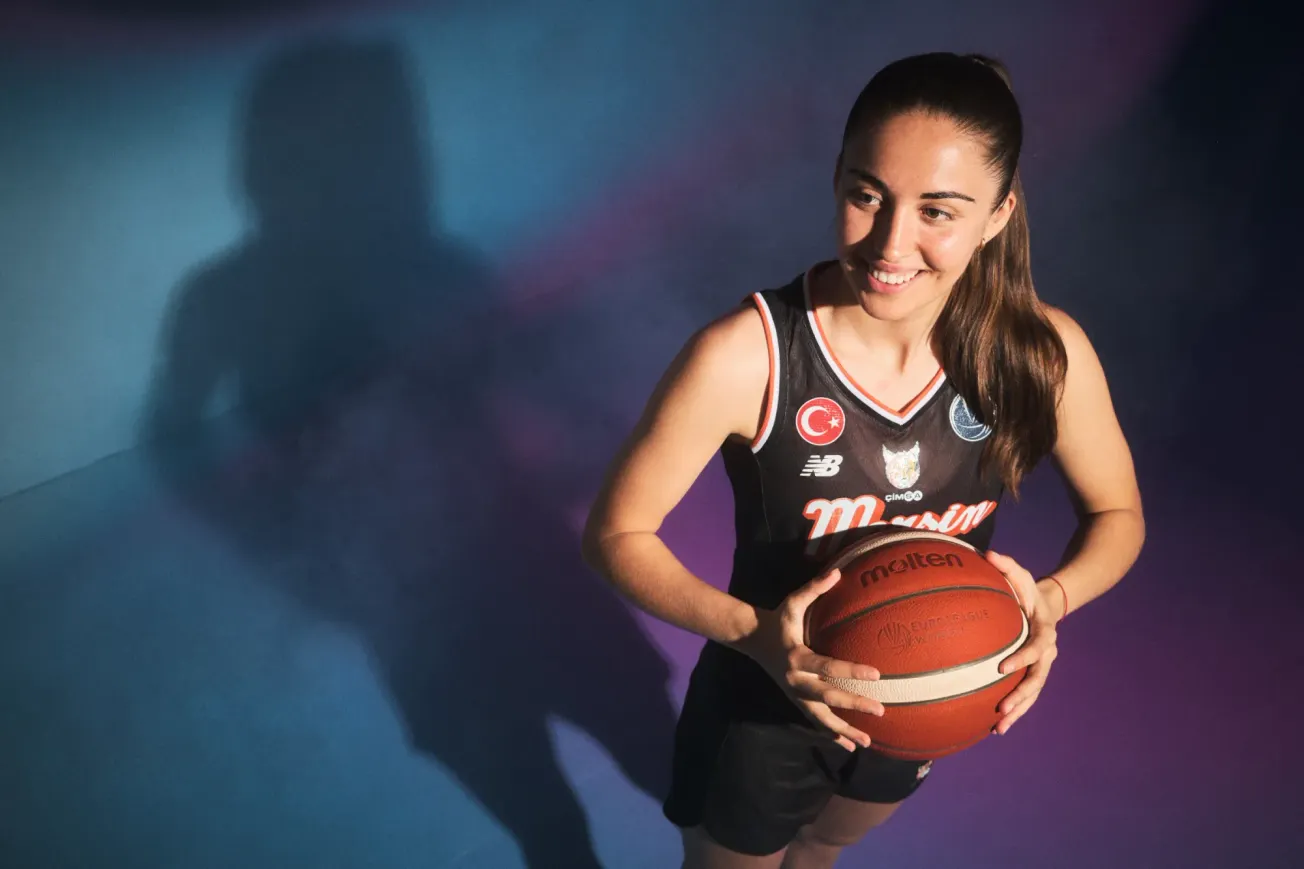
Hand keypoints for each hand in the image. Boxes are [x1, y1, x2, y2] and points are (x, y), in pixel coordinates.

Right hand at [732, 568, 885, 751]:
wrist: (752, 640)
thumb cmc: (778, 619)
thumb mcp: (792, 602)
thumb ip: (814, 589)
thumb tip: (837, 572)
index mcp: (796, 657)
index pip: (827, 666)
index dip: (851, 671)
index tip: (877, 674)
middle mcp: (796, 681)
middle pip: (828, 698)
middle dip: (854, 705)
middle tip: (880, 710)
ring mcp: (795, 694)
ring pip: (822, 718)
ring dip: (844, 730)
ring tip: (867, 742)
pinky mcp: (796, 701)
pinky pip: (816, 721)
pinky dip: (832, 734)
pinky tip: (849, 746)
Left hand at [986, 550, 1061, 734]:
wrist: (1045, 604)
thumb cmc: (1027, 589)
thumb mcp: (1020, 574)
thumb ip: (1007, 565)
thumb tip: (989, 554)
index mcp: (1045, 631)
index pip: (1037, 648)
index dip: (1022, 658)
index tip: (1002, 667)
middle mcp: (1048, 652)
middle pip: (1037, 679)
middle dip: (1021, 696)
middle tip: (1002, 709)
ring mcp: (1042, 665)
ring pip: (1032, 692)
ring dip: (1018, 710)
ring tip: (999, 728)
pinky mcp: (1033, 672)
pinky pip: (1025, 694)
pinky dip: (1015, 710)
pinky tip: (995, 726)